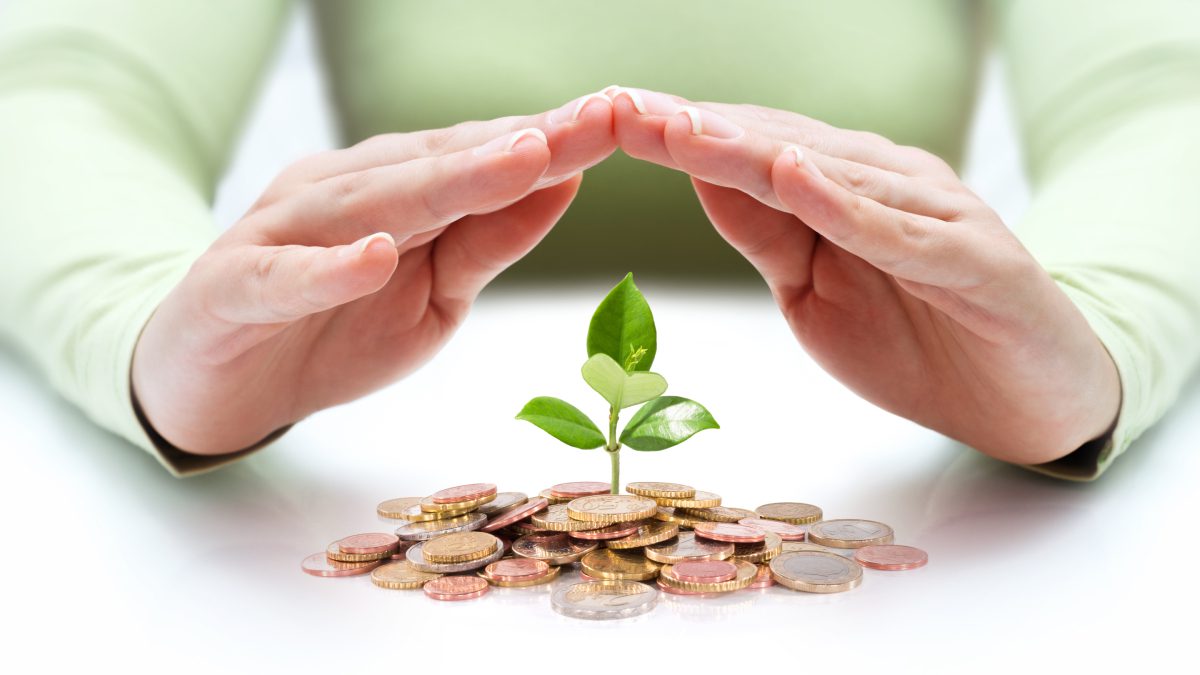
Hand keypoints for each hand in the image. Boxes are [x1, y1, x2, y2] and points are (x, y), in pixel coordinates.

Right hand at [133, 92, 615, 453]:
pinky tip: (374, 254)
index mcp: (394, 190)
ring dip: (447, 182)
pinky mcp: (232, 286)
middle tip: (598, 119)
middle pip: (440, 165)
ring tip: (520, 160)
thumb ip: (487, 241)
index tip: (625, 119)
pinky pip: (283, 276)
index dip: (554, 140)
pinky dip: (327, 268)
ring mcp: (283, 233)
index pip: (482, 158)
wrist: (213, 380)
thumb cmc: (331, 328)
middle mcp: (342, 193)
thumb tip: (563, 183)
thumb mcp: (434, 295)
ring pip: (371, 202)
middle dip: (524, 144)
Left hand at [609, 87, 1119, 464]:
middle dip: (694, 130)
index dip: (678, 136)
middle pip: (776, 147)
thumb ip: (767, 235)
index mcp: (841, 188)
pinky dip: (847, 205)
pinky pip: (900, 231)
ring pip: (830, 174)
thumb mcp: (814, 291)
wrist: (1028, 397)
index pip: (746, 152)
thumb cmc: (918, 339)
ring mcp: (933, 214)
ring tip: (681, 130)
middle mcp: (885, 182)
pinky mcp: (976, 258)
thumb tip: (700, 179)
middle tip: (621, 108)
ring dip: (750, 151)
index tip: (606, 119)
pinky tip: (795, 177)